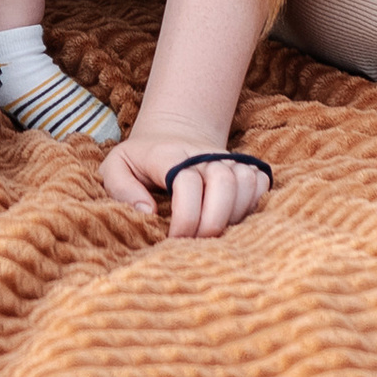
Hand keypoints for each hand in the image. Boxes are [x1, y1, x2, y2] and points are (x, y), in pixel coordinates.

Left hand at [100, 128, 270, 239]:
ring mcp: (227, 158)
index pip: (188, 181)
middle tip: (195, 242)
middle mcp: (203, 154)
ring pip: (246, 183)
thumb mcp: (115, 167)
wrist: (172, 133)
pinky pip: (260, 184)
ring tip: (211, 233)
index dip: (184, 217)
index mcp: (170, 154)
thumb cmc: (141, 159)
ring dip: (233, 216)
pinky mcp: (244, 166)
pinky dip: (251, 205)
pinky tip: (230, 219)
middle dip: (212, 221)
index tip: (173, 239)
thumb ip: (121, 188)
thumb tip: (148, 213)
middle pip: (224, 183)